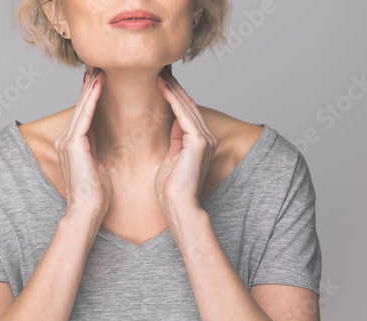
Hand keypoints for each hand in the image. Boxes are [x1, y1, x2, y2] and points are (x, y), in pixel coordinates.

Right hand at [53, 68, 112, 222]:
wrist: (87, 210)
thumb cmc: (95, 193)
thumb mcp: (96, 164)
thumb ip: (93, 147)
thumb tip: (97, 135)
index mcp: (72, 145)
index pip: (83, 115)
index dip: (90, 97)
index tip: (99, 81)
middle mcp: (65, 140)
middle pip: (80, 108)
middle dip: (89, 87)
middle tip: (98, 67)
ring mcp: (67, 142)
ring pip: (81, 108)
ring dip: (90, 88)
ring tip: (99, 71)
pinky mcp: (73, 144)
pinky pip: (85, 116)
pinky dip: (92, 100)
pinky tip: (98, 85)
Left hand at [154, 68, 217, 209]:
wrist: (177, 205)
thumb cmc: (171, 188)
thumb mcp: (171, 158)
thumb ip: (175, 140)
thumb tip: (172, 123)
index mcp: (200, 142)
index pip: (186, 112)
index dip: (174, 95)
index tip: (160, 81)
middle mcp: (206, 137)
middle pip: (187, 105)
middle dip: (173, 87)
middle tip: (160, 70)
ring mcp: (205, 139)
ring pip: (186, 106)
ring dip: (172, 88)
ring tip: (159, 73)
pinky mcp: (199, 142)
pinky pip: (183, 114)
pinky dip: (172, 99)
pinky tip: (162, 86)